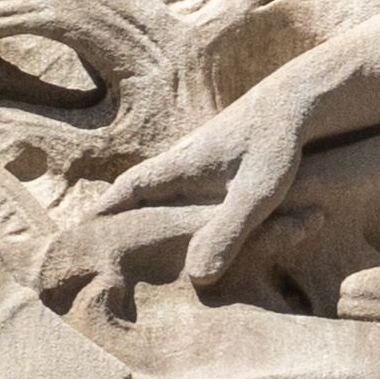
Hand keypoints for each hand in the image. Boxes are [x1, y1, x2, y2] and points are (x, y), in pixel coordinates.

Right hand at [74, 64, 322, 303]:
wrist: (301, 100)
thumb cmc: (278, 144)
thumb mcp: (256, 194)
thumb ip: (227, 233)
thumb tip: (196, 278)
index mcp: (179, 166)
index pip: (129, 190)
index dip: (104, 213)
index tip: (78, 234)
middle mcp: (183, 159)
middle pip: (138, 187)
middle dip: (117, 211)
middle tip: (95, 238)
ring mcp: (203, 156)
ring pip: (162, 184)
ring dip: (144, 204)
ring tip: (132, 233)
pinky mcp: (223, 158)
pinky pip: (186, 183)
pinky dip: (174, 200)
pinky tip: (184, 215)